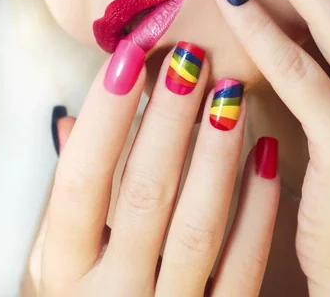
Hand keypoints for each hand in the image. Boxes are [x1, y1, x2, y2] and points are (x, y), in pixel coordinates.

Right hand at [29, 42, 279, 295]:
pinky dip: (259, 207)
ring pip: (199, 225)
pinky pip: (245, 265)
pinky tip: (266, 153)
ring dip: (216, 153)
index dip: (104, 115)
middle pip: (144, 193)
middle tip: (192, 61)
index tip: (129, 57)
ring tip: (231, 93)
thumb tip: (69, 123)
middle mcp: (113, 296)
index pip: (78, 181)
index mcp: (65, 272)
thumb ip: (69, 202)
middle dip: (169, 120)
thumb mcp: (62, 262)